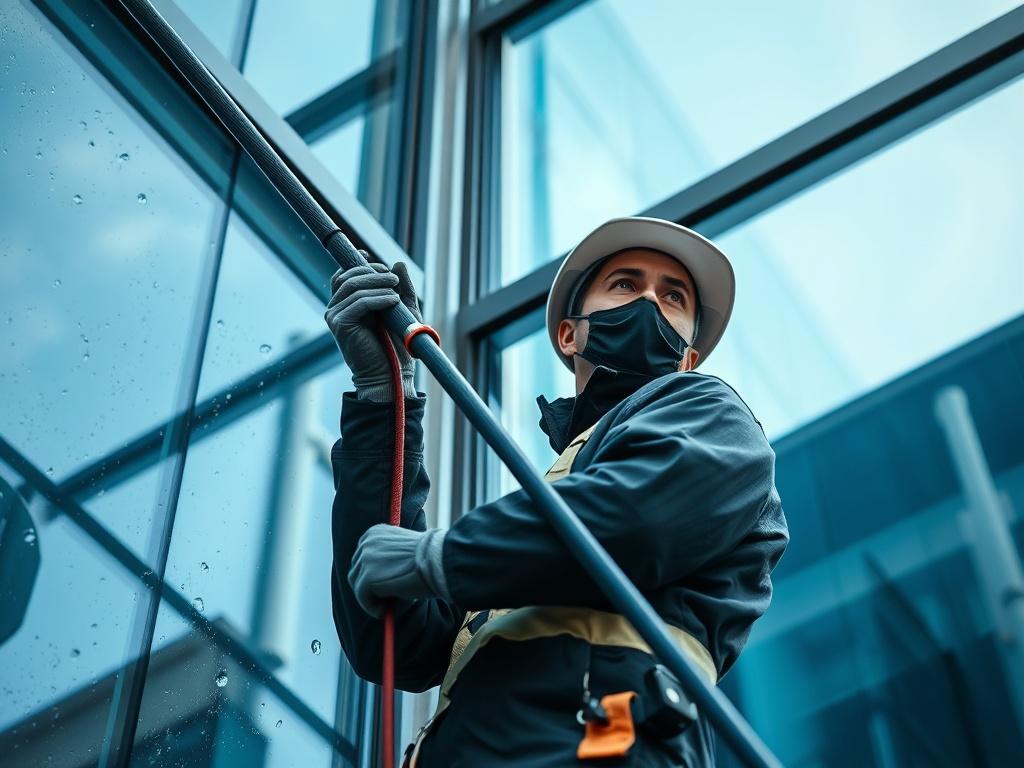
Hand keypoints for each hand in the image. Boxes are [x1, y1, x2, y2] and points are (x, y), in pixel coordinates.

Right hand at [324, 251, 423, 400]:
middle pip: (348, 277)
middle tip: (393, 277)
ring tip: (397, 289)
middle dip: (372, 272)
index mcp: (345, 305)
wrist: (390, 374)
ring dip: (378, 283)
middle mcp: (335, 309)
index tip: (371, 257)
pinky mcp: (341, 325)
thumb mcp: (402, 310)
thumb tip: (398, 262)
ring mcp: (335, 317)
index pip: (343, 276)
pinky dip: (378, 298)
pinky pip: (360, 302)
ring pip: (354, 287)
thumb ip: (401, 288)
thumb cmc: (395, 346)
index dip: (357, 264)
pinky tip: (394, 300)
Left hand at [348, 524, 449, 617]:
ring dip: (369, 599)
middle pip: (356, 570)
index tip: (379, 587)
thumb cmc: (430, 559)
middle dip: (366, 587)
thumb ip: (389, 560)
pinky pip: (362, 597)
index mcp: (375, 532)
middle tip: (380, 601)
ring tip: (385, 607)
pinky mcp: (367, 577)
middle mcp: (366, 542)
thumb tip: (380, 583)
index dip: (369, 574)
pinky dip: (371, 607)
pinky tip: (385, 612)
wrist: (438, 561)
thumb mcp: (404, 552)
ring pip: (357, 585)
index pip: (362, 556)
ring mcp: (365, 559)